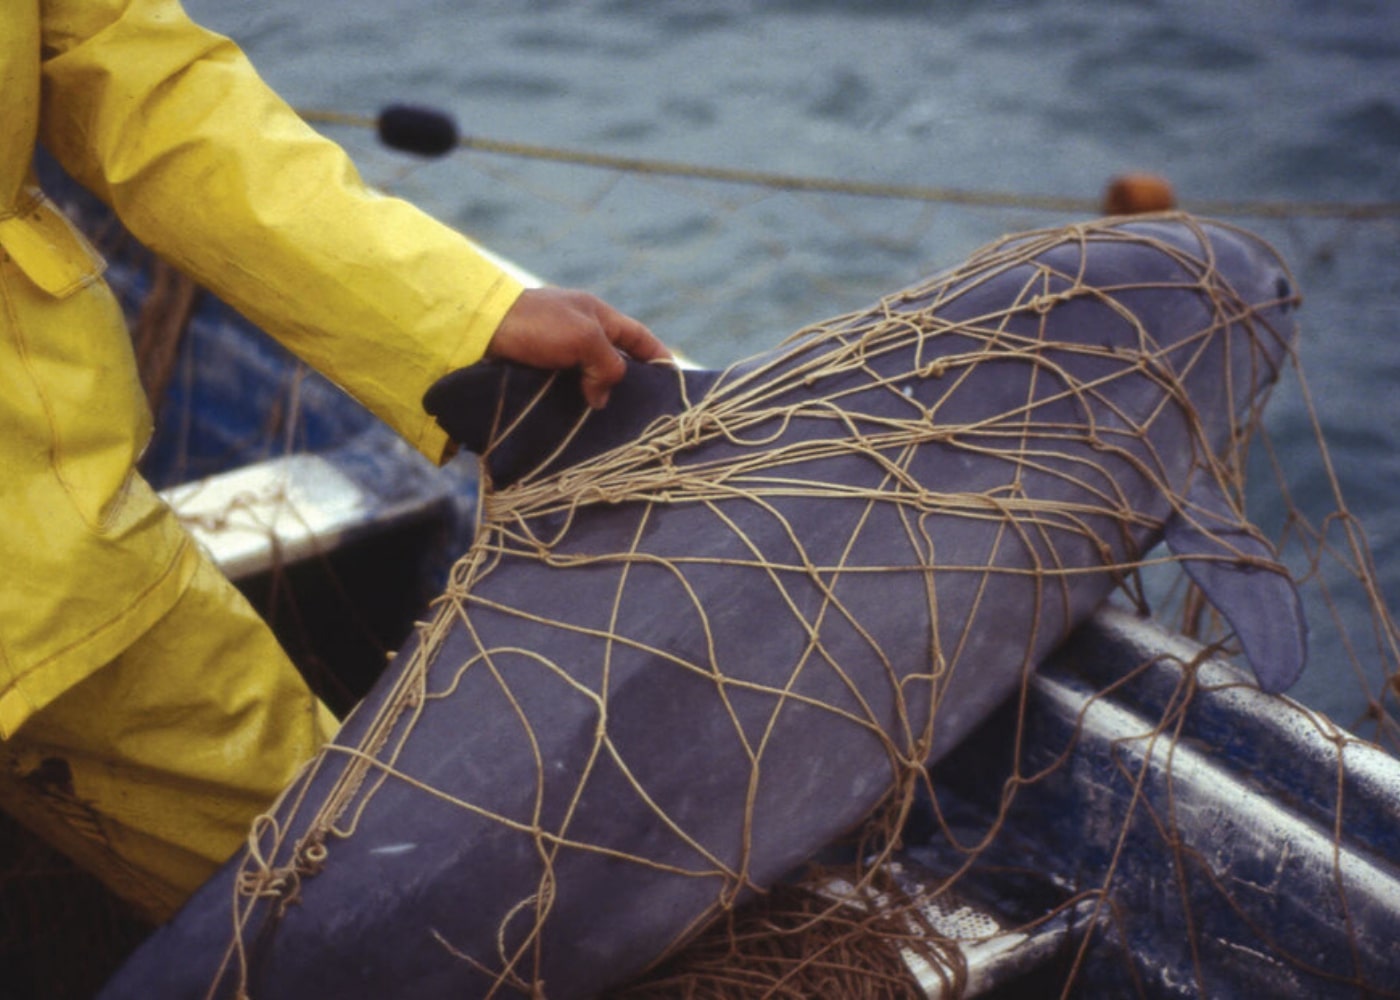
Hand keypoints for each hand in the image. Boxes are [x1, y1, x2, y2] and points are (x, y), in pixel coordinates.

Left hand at [485, 288, 670, 408]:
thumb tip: (603, 397)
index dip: (658, 358)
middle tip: (639, 415)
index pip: (639, 338)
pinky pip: (564, 390)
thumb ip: (607, 364)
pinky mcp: (536, 370)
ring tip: (608, 428)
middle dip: (627, 386)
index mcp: (598, 315)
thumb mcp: (584, 338)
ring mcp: (557, 351)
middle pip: (615, 362)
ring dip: (597, 400)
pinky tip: (576, 423)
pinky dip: (573, 404)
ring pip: (589, 380)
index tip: (672, 383)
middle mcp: (580, 332)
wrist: (479, 327)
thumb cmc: (537, 324)